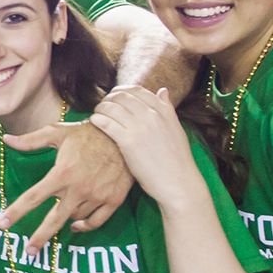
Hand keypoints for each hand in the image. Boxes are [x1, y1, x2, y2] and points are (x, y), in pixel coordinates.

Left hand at [0, 118, 133, 255]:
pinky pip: (96, 221)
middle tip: (29, 252)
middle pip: (54, 219)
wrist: (124, 136)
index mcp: (62, 173)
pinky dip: (85, 226)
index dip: (16, 212)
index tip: (2, 224)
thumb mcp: (58, 132)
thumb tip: (6, 140)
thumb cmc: (88, 133)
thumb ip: (31, 140)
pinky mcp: (113, 200)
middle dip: (40, 237)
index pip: (34, 197)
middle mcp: (78, 188)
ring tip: (59, 215)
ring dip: (65, 219)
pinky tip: (76, 225)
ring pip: (74, 218)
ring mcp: (97, 196)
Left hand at [84, 87, 201, 205]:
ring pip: (112, 107)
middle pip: (122, 96)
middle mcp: (151, 115)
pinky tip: (94, 122)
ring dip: (101, 108)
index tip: (114, 97)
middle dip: (109, 98)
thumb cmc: (177, 159)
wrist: (178, 182)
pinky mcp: (128, 141)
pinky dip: (98, 119)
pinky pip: (107, 123)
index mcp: (163, 111)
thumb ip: (167, 109)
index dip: (122, 91)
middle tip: (102, 105)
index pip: (137, 90)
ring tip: (97, 113)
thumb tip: (162, 90)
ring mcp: (140, 127)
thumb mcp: (176, 128)